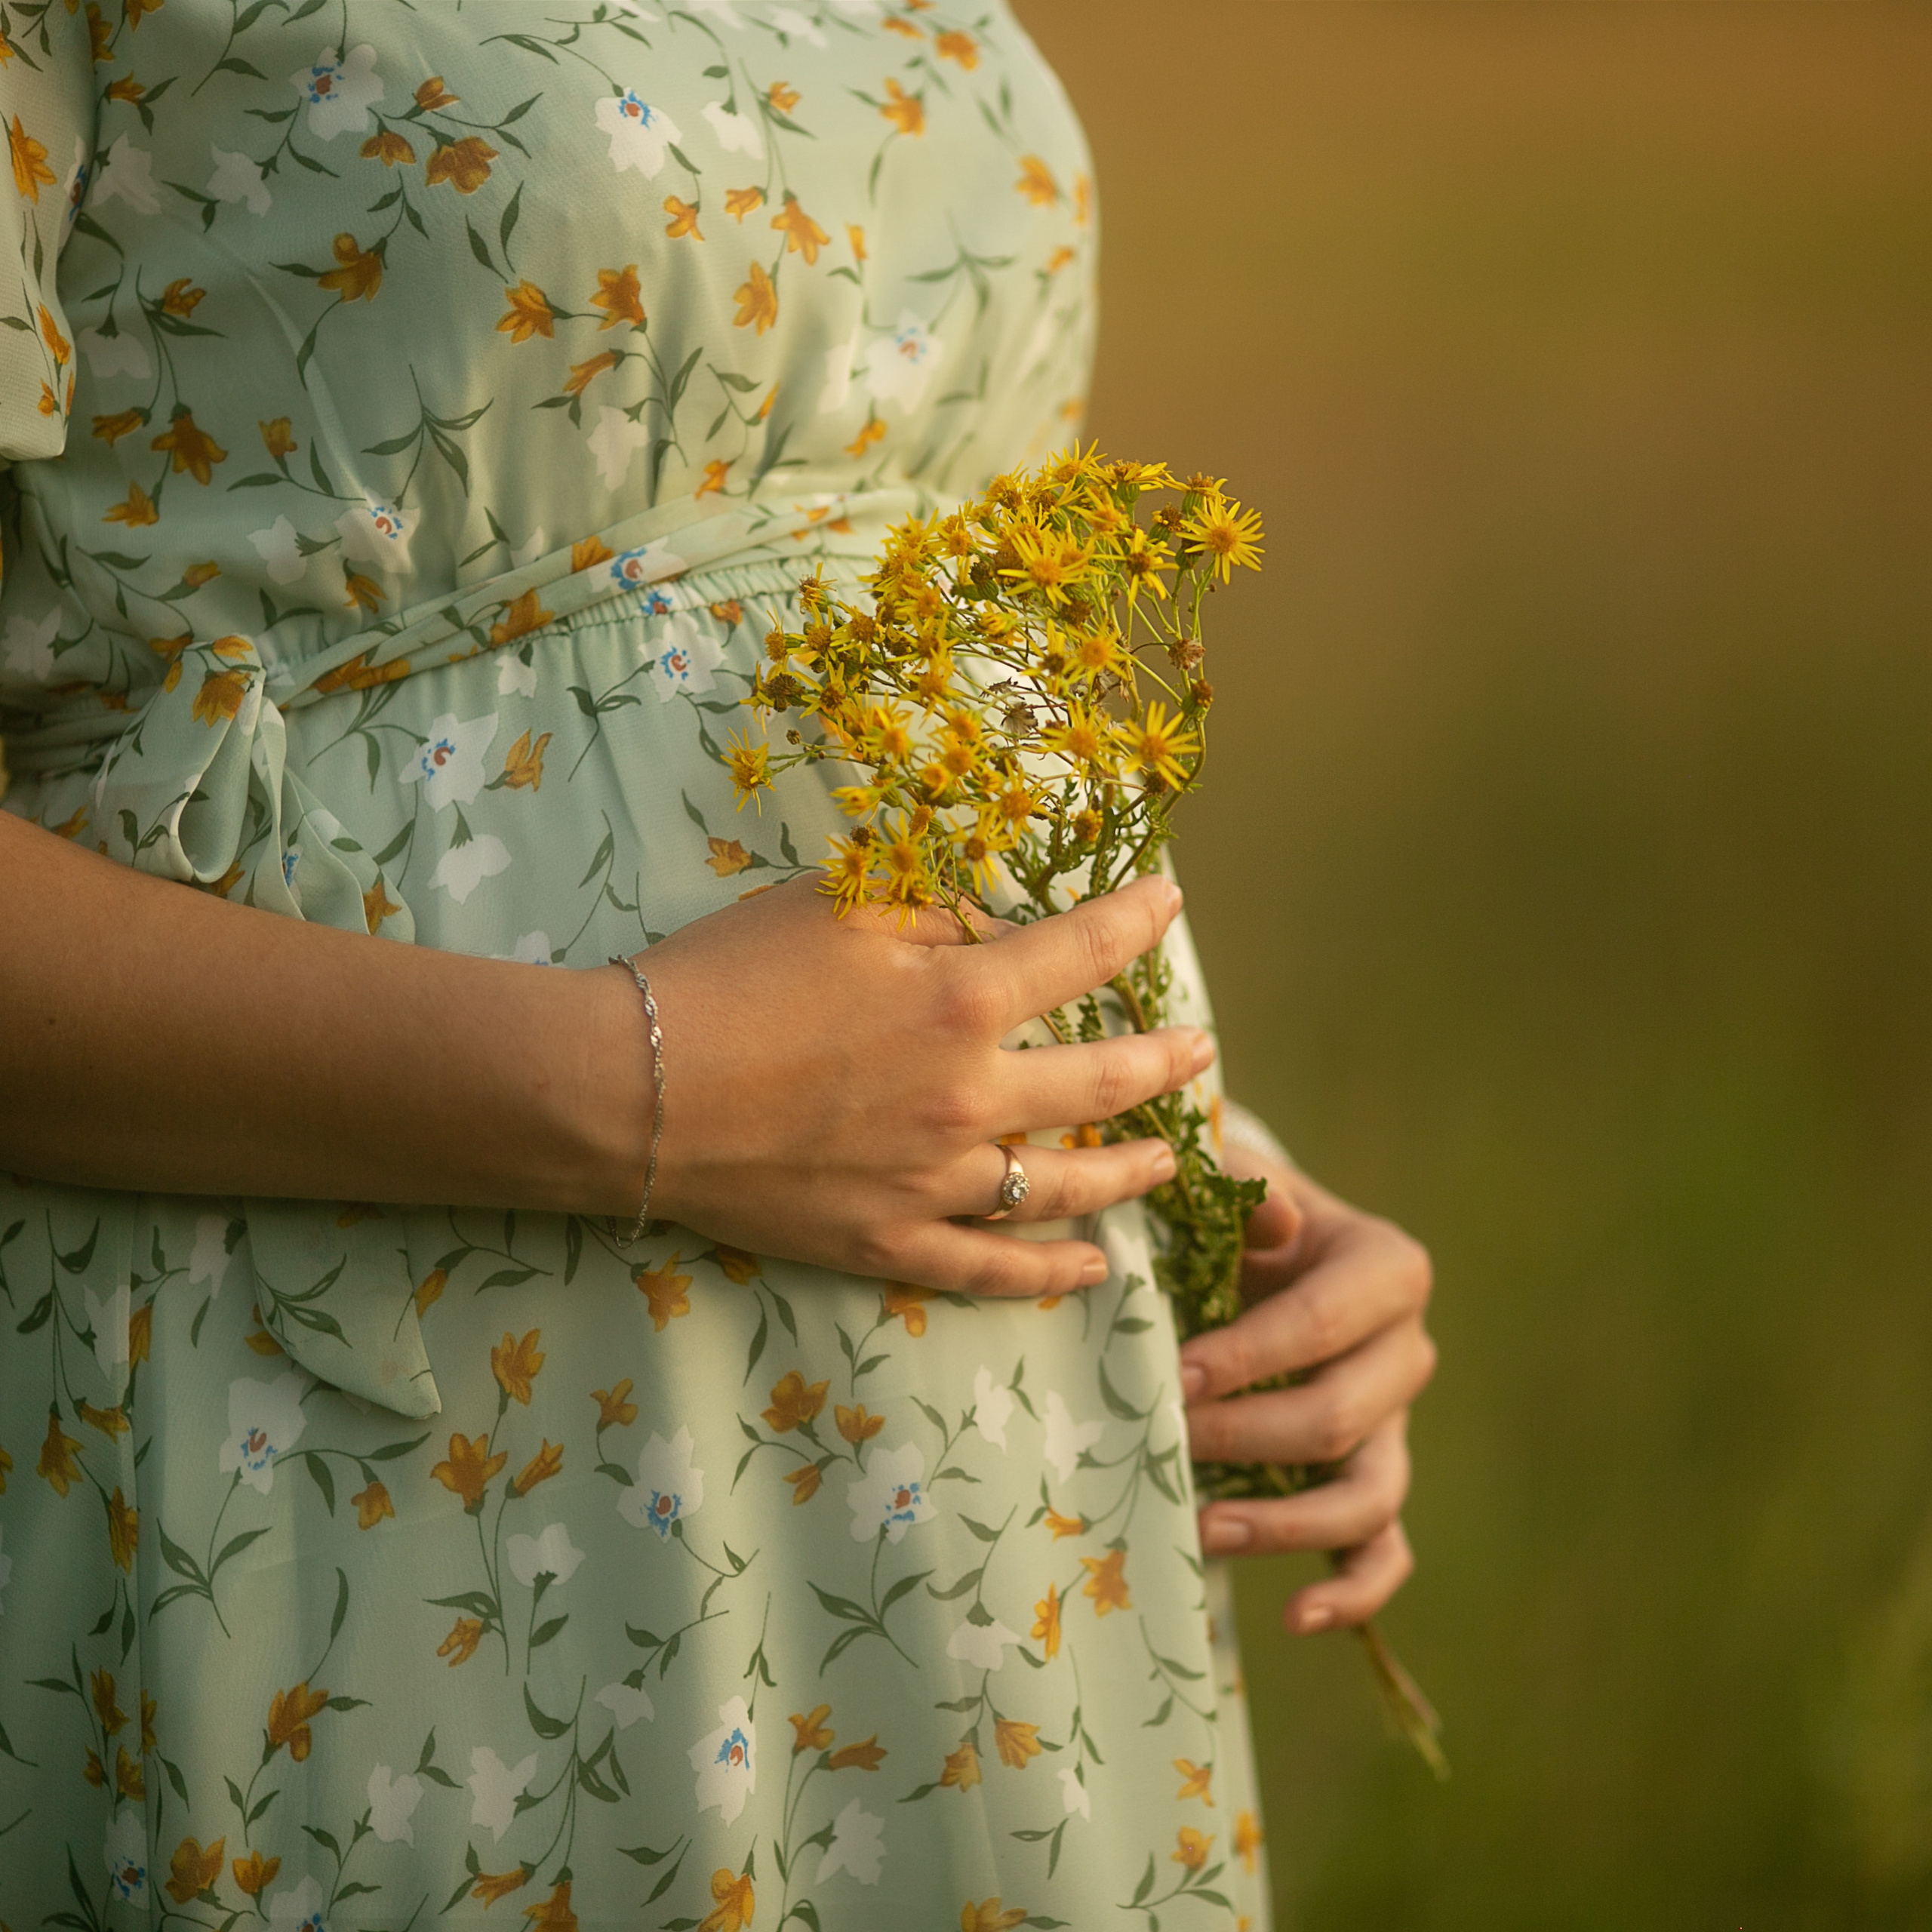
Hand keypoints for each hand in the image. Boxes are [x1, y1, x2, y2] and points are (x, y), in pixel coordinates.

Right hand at [641, 872, 1212, 1297]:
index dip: (1138, 922)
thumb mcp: (831, 908)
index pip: (1083, 952)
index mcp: (960, 1000)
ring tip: (1178, 1159)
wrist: (632, 1090)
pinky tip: (1096, 1268)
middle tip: (1205, 1051)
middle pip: (1105, 1080)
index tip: (1170, 902)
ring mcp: (935, 1183)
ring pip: (1070, 1185)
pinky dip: (1053, 1272)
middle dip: (1170, 1061)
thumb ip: (931, 911)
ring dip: (1137, 1168)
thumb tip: (999, 923)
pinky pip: (994, 1270)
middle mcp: (970, 1097)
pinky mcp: (889, 1243)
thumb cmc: (724, 979)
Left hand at [1180, 1150, 1435, 1632]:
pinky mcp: (1375, 1480)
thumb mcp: (1236, 1181)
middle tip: (1166, 1441)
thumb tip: (1273, 1218)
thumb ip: (1245, 1188)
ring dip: (1285, 1523)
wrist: (1256, 1253)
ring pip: (1369, 1494)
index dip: (1250, 1356)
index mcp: (1386, 1267)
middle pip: (1341, 1416)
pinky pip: (1384, 1551)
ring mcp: (1395, 1425)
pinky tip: (1297, 1615)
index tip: (1176, 1377)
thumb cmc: (1235, 1215)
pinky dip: (1352, 1591)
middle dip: (1246, 1437)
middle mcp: (1406, 1351)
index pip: (1323, 1324)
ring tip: (1202, 1529)